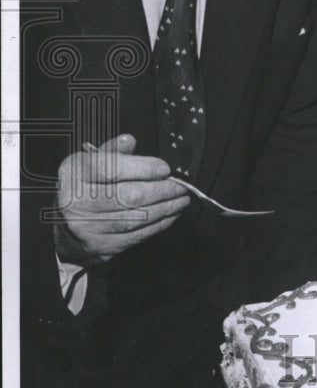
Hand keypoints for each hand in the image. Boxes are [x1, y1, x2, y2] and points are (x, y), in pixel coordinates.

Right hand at [54, 134, 190, 264]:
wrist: (63, 228)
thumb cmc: (85, 188)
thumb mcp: (90, 163)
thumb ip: (112, 152)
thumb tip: (129, 141)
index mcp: (73, 175)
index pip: (110, 169)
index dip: (143, 168)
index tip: (165, 168)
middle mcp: (76, 202)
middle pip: (129, 196)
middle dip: (163, 190)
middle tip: (182, 185)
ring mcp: (88, 228)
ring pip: (137, 218)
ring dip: (167, 208)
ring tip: (182, 199)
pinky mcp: (101, 247)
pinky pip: (137, 235)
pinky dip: (160, 224)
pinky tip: (172, 215)